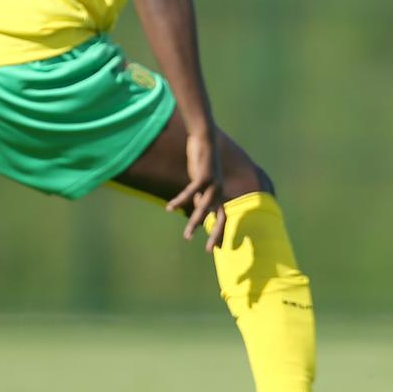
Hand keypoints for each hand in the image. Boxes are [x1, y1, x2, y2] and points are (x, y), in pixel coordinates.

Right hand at [166, 128, 225, 251]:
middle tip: (211, 251)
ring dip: (195, 224)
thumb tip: (199, 211)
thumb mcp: (201, 183)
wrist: (204, 140)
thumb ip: (200, 197)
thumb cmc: (202, 162)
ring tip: (187, 237)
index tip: (220, 248)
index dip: (222, 232)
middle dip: (217, 234)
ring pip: (204, 209)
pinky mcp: (203, 176)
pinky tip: (169, 208)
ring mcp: (213, 184)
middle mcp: (219, 191)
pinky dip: (180, 201)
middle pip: (222, 217)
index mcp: (219, 194)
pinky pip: (190, 193)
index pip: (223, 217)